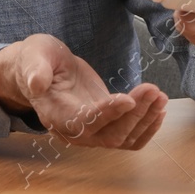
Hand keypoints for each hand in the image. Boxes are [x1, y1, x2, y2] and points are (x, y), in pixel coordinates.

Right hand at [0, 34, 167, 149]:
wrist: (43, 69)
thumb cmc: (37, 60)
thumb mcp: (34, 55)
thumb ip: (35, 69)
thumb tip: (36, 82)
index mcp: (55, 114)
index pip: (84, 121)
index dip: (107, 113)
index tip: (128, 99)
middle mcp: (74, 131)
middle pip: (109, 135)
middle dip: (135, 115)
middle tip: (153, 90)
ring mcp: (91, 131)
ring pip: (123, 138)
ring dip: (145, 120)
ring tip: (160, 96)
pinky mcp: (105, 125)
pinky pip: (129, 137)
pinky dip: (146, 128)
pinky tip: (159, 110)